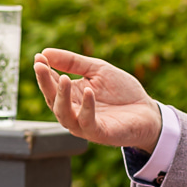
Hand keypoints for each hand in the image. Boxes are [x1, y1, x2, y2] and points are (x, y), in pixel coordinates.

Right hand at [33, 49, 161, 149]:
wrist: (147, 110)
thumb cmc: (121, 92)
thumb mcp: (97, 70)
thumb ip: (73, 62)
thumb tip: (45, 52)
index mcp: (71, 96)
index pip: (51, 84)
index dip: (43, 72)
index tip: (38, 58)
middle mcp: (74, 112)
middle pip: (52, 100)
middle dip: (45, 83)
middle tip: (41, 66)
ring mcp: (85, 125)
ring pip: (64, 115)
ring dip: (61, 97)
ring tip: (63, 79)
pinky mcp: (100, 133)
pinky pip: (88, 122)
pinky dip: (87, 107)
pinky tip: (88, 92)